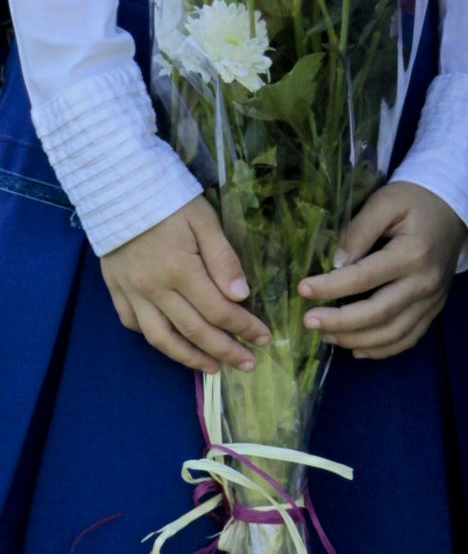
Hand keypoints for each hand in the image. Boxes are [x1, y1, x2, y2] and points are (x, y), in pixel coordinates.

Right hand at [100, 196, 269, 373]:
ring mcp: (132, 294)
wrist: (118, 188)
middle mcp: (155, 290)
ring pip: (162, 339)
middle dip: (225, 351)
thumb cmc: (168, 199)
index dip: (244, 327)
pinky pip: (136, 326)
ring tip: (213, 367)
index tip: (263, 338)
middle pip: (194, 331)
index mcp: (181, 270)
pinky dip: (156, 339)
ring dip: (190, 358)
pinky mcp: (116, 292)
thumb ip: (223, 258)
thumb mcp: (204, 219)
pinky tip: (172, 343)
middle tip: (248, 364)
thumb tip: (240, 296)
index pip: (218, 310)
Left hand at [298, 183, 467, 359]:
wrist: (453, 208)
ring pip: (392, 334)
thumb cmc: (415, 200)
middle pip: (379, 314)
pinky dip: (381, 350)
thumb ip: (359, 230)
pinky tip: (356, 348)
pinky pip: (408, 339)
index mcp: (413, 253)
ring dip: (355, 340)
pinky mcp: (434, 308)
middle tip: (309, 321)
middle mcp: (425, 282)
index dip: (331, 287)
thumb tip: (334, 264)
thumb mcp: (386, 201)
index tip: (303, 288)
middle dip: (339, 322)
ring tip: (326, 335)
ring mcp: (433, 299)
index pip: (364, 278)